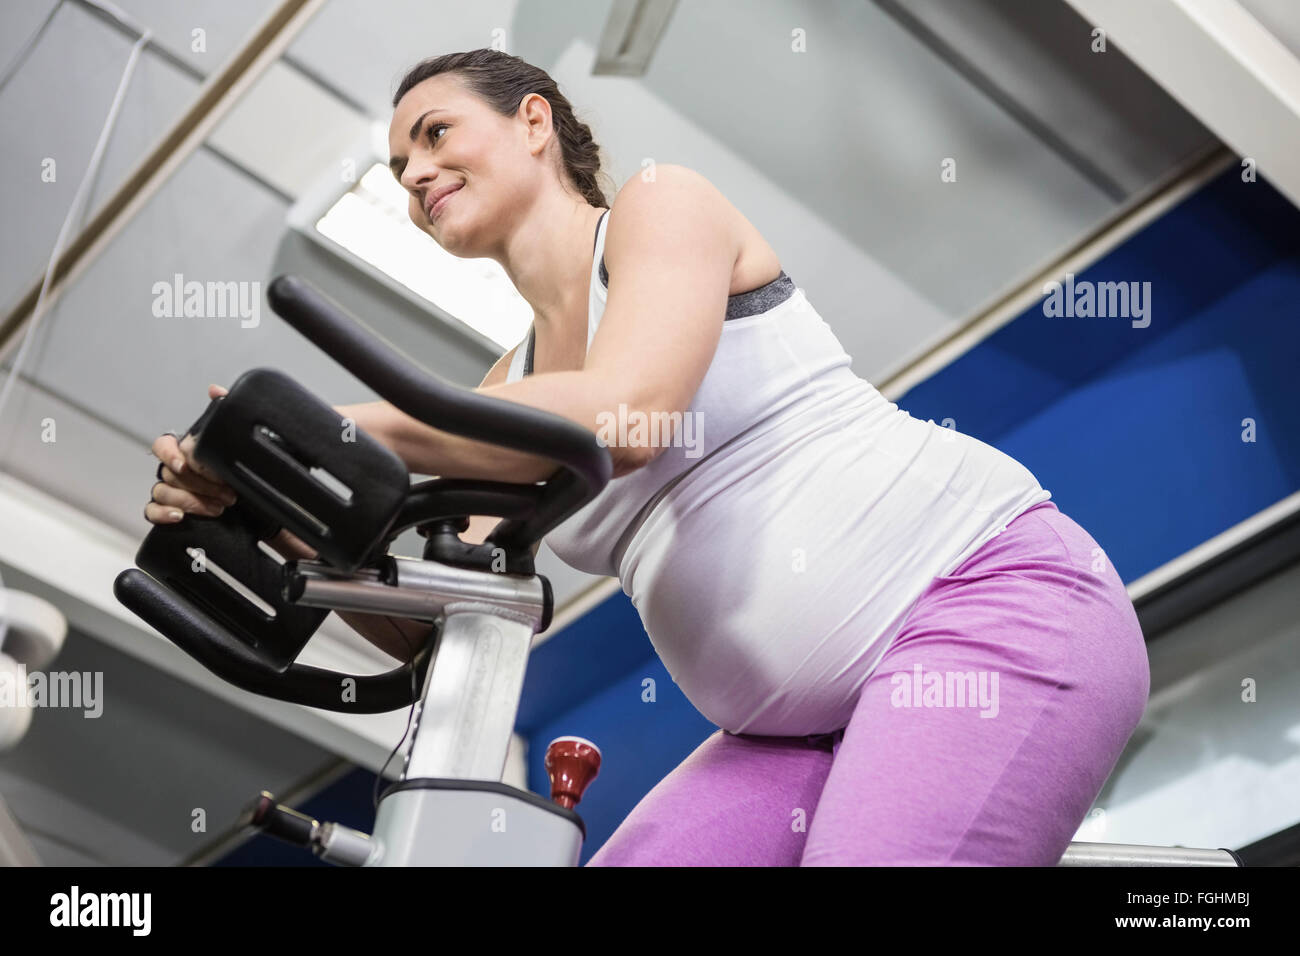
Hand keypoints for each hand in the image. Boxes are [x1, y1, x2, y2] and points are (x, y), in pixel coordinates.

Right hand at [144, 384, 237, 523]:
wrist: (255, 504)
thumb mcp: (235, 439)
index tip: (186, 464)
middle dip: (198, 484)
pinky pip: (152, 511)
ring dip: (190, 501)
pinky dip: (163, 514)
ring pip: (162, 492)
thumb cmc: (238, 469)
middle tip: (226, 494)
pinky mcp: (167, 510)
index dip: (169, 454)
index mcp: (183, 451)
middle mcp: (171, 470)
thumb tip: (215, 389)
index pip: (162, 446)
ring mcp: (168, 490)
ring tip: (218, 507)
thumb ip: (226, 411)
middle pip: (169, 474)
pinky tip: (180, 517)